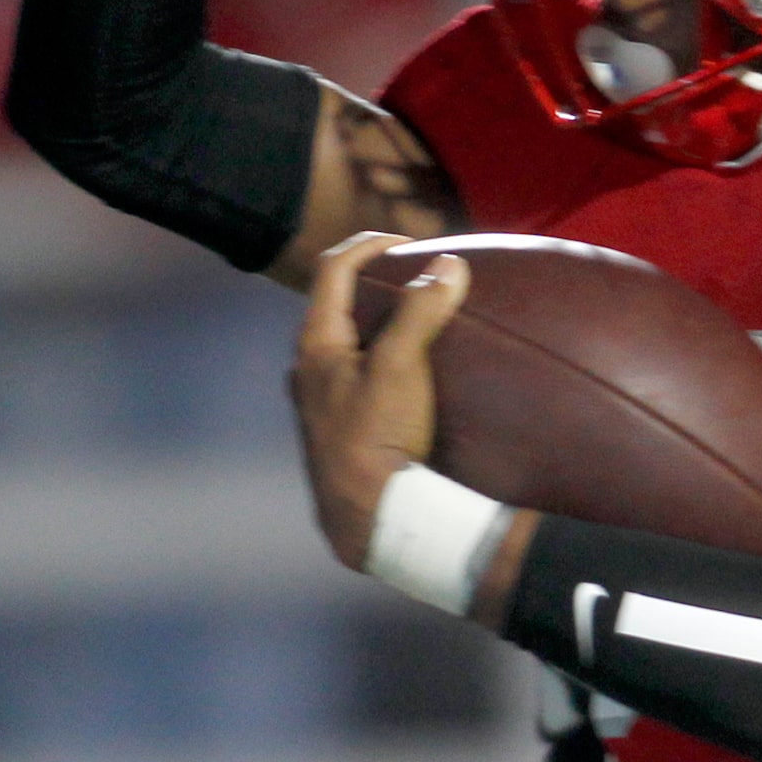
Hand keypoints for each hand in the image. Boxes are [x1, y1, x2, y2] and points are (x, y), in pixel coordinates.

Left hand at [290, 230, 467, 567]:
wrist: (368, 518)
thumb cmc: (376, 437)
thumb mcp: (400, 367)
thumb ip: (421, 311)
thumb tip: (450, 265)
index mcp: (315, 344)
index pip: (332, 268)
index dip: (370, 243)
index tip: (413, 243)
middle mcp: (311, 368)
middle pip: (339, 303)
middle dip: (381, 282)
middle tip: (424, 278)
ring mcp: (323, 401)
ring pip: (351, 342)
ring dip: (385, 322)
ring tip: (428, 322)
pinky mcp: (342, 427)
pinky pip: (363, 374)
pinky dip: (388, 357)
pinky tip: (421, 373)